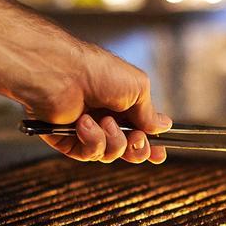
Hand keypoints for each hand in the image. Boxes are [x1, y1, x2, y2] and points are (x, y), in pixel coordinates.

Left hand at [16, 38, 171, 164]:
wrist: (62, 74)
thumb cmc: (98, 72)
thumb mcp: (138, 88)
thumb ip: (150, 113)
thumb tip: (163, 126)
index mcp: (122, 103)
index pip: (141, 129)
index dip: (151, 144)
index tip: (160, 153)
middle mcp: (105, 117)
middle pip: (128, 148)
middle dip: (136, 148)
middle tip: (136, 138)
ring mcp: (86, 130)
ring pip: (111, 153)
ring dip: (113, 140)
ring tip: (105, 121)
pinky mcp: (68, 140)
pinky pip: (89, 153)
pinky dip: (91, 140)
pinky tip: (84, 124)